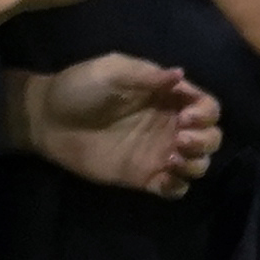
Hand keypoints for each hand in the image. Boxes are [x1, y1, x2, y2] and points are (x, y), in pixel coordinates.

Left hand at [13, 54, 222, 195]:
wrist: (48, 119)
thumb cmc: (79, 88)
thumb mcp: (112, 70)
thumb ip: (147, 75)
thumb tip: (180, 75)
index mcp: (168, 97)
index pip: (207, 107)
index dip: (206, 113)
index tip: (186, 116)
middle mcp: (170, 126)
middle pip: (211, 138)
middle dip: (205, 140)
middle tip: (179, 138)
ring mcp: (159, 153)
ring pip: (199, 164)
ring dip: (196, 163)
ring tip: (172, 159)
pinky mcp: (144, 177)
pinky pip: (175, 188)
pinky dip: (179, 185)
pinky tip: (164, 177)